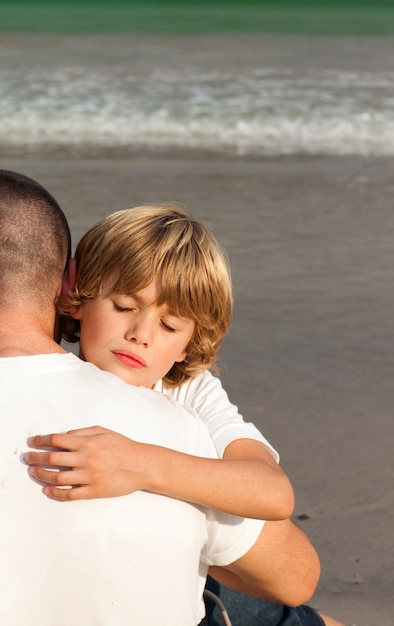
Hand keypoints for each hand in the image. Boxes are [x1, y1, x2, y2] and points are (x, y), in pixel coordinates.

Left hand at [24, 426, 151, 500]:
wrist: (142, 465)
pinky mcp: (94, 491)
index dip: (41, 440)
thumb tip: (63, 436)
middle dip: (36, 457)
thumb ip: (82, 432)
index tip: (33, 442)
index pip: (57, 440)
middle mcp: (86, 459)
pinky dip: (55, 493)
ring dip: (41, 475)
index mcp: (88, 442)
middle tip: (28, 457)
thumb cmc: (123, 446)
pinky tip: (48, 490)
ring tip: (34, 472)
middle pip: (52, 459)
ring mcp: (89, 477)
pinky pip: (70, 494)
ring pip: (57, 478)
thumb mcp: (104, 431)